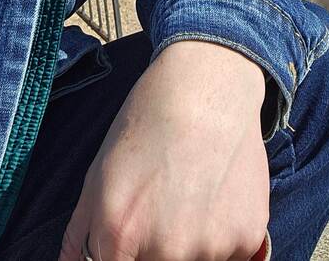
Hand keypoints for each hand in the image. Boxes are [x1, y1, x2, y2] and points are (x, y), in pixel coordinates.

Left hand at [58, 40, 269, 260]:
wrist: (207, 85)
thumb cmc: (148, 122)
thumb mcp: (98, 172)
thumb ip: (80, 232)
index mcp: (120, 236)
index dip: (123, 255)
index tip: (131, 241)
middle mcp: (166, 251)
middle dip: (155, 250)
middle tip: (164, 206)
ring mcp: (211, 248)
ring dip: (192, 245)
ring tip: (192, 195)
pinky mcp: (248, 238)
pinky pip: (232, 256)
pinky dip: (225, 235)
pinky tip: (217, 194)